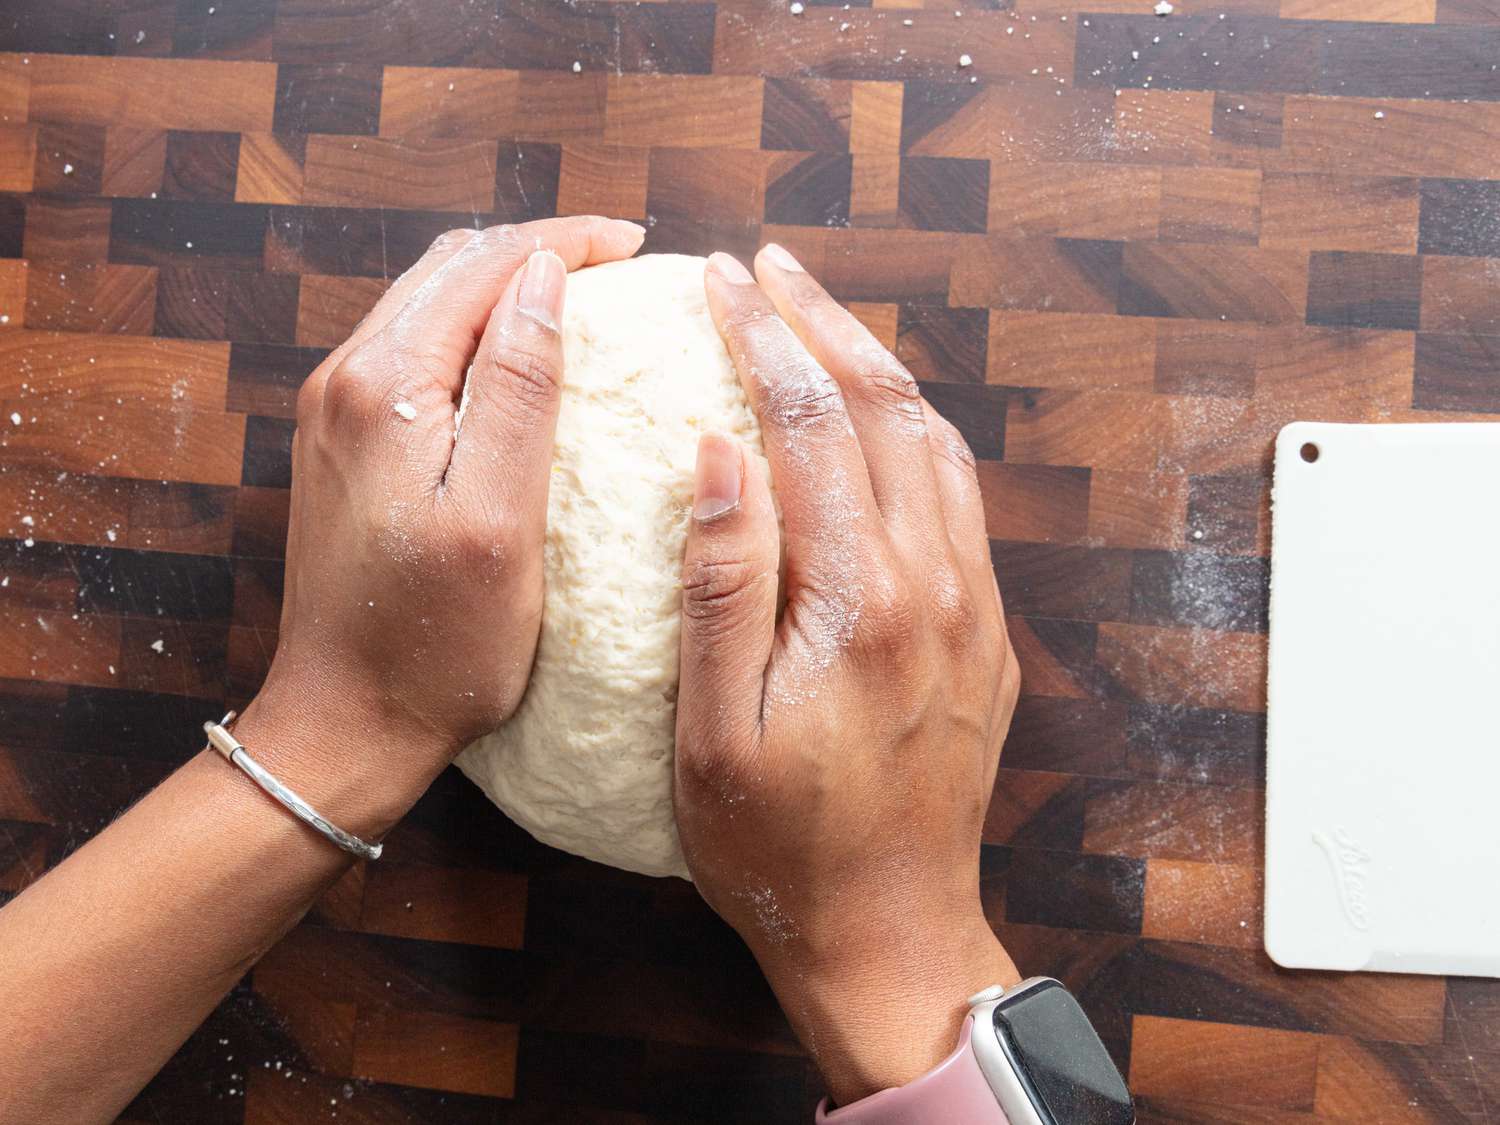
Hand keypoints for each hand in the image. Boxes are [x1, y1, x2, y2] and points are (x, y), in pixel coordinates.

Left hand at [242, 216, 644, 836]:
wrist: (345, 722)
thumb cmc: (436, 644)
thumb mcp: (498, 520)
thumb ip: (517, 390)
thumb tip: (544, 279)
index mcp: (383, 388)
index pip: (482, 266)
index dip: (565, 243)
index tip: (638, 245)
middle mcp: (345, 380)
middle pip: (450, 270)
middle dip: (537, 250)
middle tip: (620, 261)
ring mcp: (335, 412)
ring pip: (430, 305)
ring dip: (504, 284)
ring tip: (582, 294)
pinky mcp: (343, 446)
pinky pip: (414, 351)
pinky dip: (474, 330)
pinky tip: (519, 356)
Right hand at [674, 246, 1021, 1105]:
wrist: (890, 930)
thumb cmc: (779, 845)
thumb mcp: (712, 728)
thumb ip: (721, 581)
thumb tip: (717, 451)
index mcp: (862, 601)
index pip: (813, 426)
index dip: (765, 339)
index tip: (723, 281)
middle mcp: (937, 586)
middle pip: (887, 410)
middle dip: (825, 322)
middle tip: (769, 267)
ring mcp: (975, 607)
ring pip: (937, 444)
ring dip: (878, 367)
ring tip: (822, 318)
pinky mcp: (987, 634)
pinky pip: (961, 500)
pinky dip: (917, 433)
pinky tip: (882, 420)